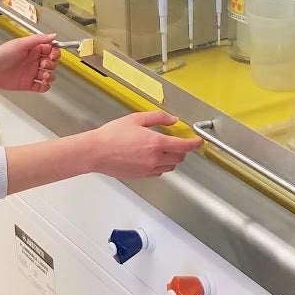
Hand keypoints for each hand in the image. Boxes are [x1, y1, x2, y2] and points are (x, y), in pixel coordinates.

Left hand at [0, 35, 59, 93]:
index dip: (54, 53)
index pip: (50, 50)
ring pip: (49, 75)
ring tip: (44, 75)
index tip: (53, 54)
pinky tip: (43, 83)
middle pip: (51, 63)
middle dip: (51, 64)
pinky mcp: (27, 84)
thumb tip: (53, 35)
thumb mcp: (21, 43)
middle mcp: (32, 61)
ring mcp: (31, 73)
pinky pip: (41, 87)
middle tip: (44, 64)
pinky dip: (45, 86)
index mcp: (32, 50)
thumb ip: (38, 39)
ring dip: (50, 76)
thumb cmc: (0, 54)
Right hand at [84, 111, 202, 179]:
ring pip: (171, 166)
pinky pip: (159, 172)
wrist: (96, 152)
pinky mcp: (142, 176)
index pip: (184, 146)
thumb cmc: (112, 135)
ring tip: (162, 149)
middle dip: (182, 149)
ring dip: (172, 158)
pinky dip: (161, 165)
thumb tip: (173, 120)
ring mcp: (149, 169)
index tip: (198, 141)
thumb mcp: (136, 119)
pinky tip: (151, 157)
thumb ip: (158, 118)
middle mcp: (155, 158)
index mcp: (156, 143)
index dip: (194, 143)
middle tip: (177, 141)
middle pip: (180, 157)